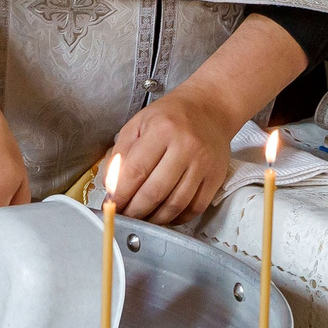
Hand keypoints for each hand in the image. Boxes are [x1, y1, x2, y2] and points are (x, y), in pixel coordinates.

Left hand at [111, 84, 240, 225]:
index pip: (136, 171)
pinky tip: (164, 215)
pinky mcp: (216, 177)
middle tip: (125, 215)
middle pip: (155, 192)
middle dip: (135, 211)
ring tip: (142, 218)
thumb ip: (120, 154)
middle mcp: (186, 147)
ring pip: (175, 204)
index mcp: (162, 130)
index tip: (111, 205)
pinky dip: (177, 218)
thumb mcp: (137, 124)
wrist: (209, 109)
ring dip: (155, 219)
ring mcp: (203, 164)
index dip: (121, 194)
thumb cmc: (170, 116)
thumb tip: (112, 189)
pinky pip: (195, 208)